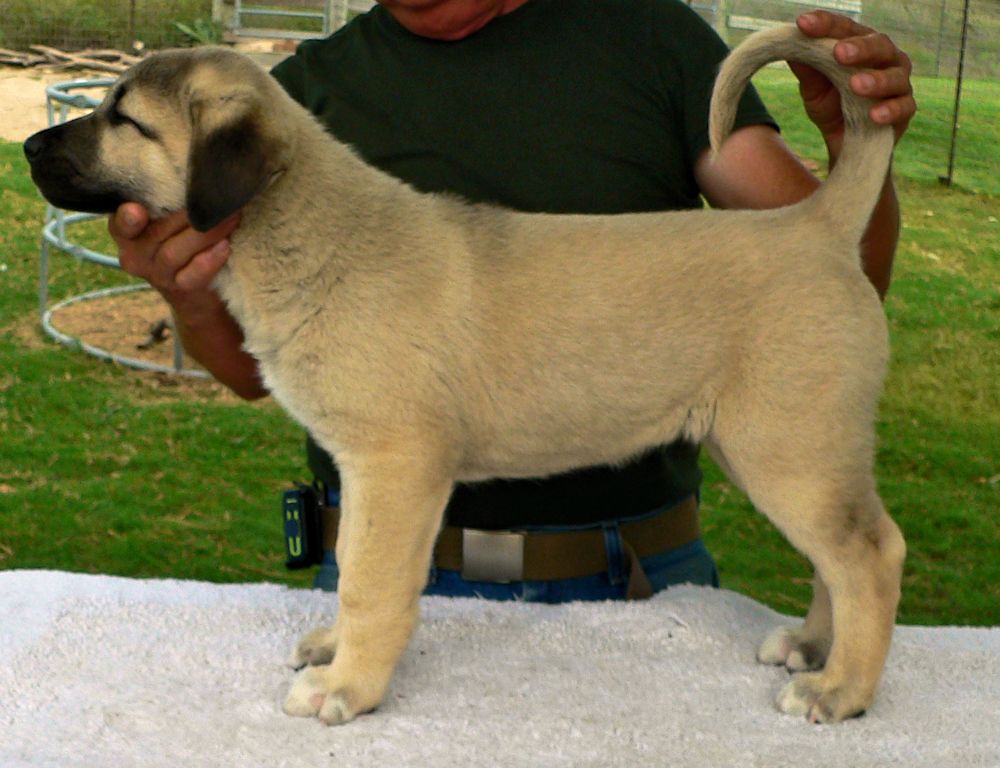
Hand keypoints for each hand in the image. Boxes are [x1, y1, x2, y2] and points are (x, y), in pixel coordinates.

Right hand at [109, 203, 239, 312]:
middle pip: (156, 231)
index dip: (126, 217)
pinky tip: (225, 246)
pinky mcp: (179, 288)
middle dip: (189, 212)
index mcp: (126, 229)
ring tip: (230, 216)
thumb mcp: (168, 217)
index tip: (137, 210)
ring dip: (205, 232)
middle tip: (217, 196)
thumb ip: (169, 199)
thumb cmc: (181, 237)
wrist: (196, 288)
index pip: (120, 222)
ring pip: (174, 252)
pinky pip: (192, 276)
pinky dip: (209, 260)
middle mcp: (134, 252)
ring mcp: (156, 273)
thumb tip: (195, 171)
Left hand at [793, 11, 915, 152]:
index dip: (825, 24)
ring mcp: (898, 83)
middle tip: (839, 52)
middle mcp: (884, 58)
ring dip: (876, 80)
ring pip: (895, 76)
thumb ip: (807, 69)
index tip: (803, 23)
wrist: (843, 144)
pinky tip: (874, 115)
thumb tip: (789, 45)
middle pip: (878, 45)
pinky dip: (890, 110)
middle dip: (859, 48)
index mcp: (860, 45)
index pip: (844, 28)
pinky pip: (903, 107)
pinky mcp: (905, 110)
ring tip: (856, 85)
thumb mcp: (813, 89)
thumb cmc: (831, 106)